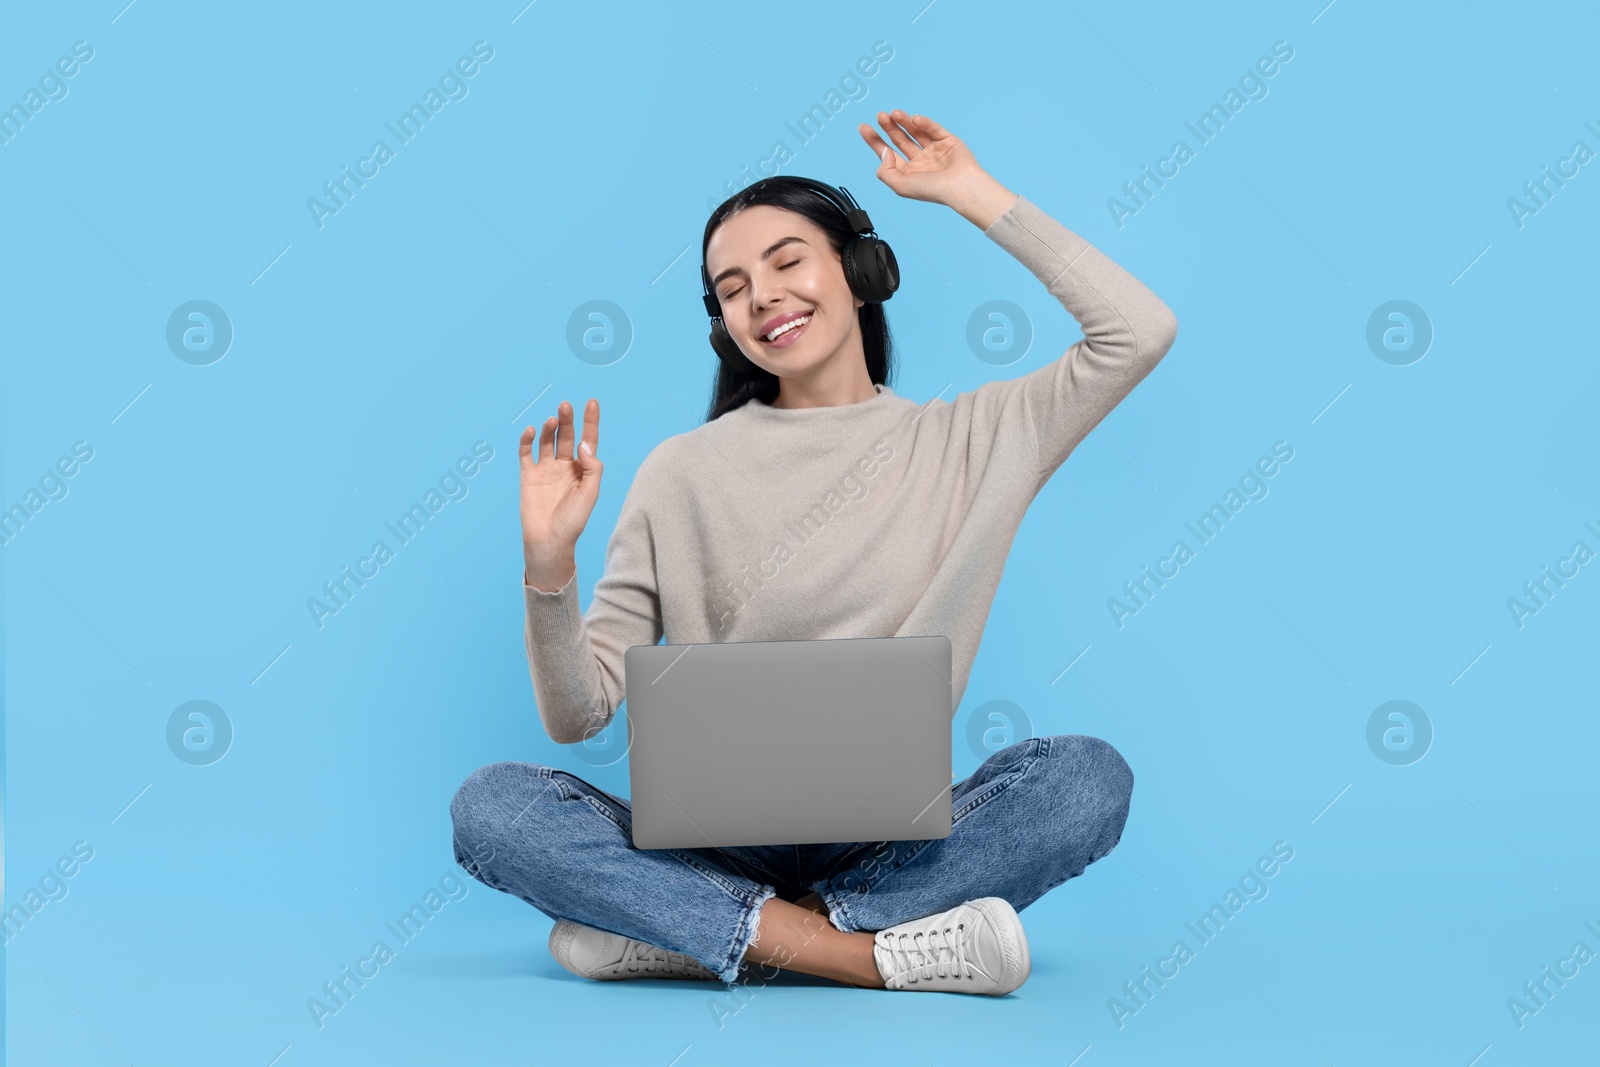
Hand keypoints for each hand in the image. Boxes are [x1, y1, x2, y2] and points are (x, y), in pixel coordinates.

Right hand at [520, 398, 601, 575]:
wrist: (550, 541)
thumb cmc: (573, 521)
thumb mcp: (590, 493)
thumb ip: (592, 467)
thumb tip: (584, 444)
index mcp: (582, 469)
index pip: (588, 440)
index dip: (590, 421)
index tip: (591, 402)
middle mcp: (564, 466)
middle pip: (566, 436)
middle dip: (567, 420)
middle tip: (565, 406)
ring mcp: (546, 469)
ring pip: (547, 441)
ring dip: (549, 429)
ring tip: (552, 420)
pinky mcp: (528, 475)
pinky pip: (526, 453)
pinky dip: (526, 440)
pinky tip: (530, 430)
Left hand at [857, 110, 1014, 228]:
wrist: (960, 187)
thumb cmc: (932, 190)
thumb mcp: (900, 185)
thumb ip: (886, 171)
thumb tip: (884, 152)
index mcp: (909, 173)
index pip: (888, 153)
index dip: (875, 140)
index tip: (864, 127)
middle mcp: (920, 161)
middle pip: (900, 140)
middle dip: (889, 127)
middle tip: (880, 116)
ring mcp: (934, 150)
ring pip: (915, 131)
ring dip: (903, 121)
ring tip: (894, 113)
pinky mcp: (948, 141)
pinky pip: (934, 129)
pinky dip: (924, 123)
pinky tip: (914, 119)